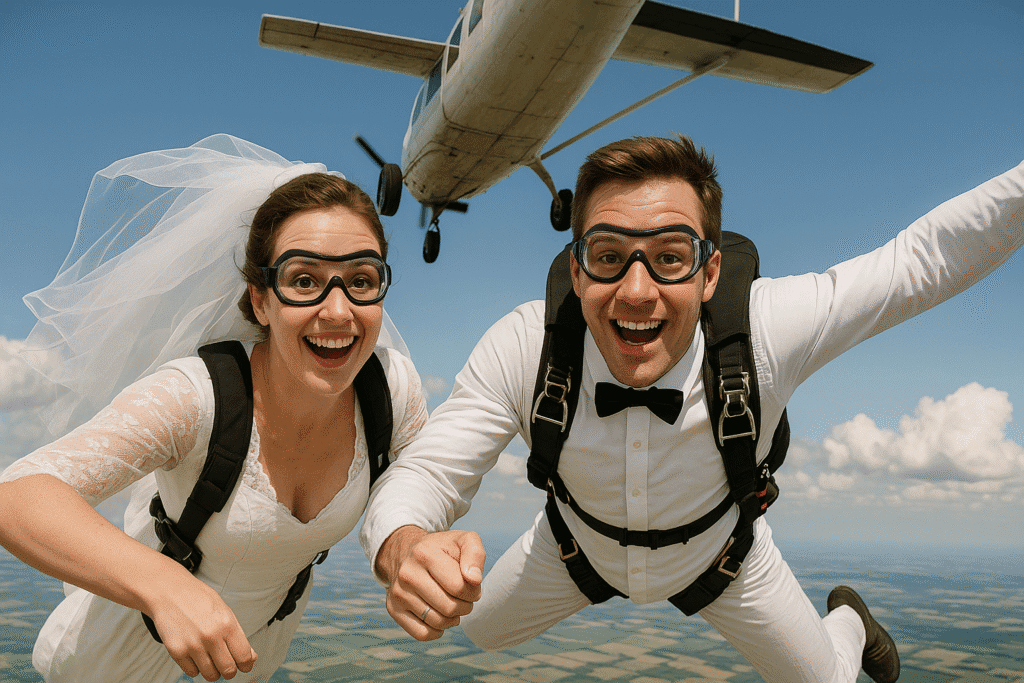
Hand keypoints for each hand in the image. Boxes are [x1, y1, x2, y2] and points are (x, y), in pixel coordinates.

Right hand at [144, 567, 257, 679]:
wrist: (169, 592)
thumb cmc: (198, 599)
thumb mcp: (225, 611)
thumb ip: (238, 635)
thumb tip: (250, 657)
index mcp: (227, 624)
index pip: (244, 656)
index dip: (247, 665)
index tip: (245, 666)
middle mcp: (211, 636)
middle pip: (228, 670)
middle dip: (230, 670)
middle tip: (227, 664)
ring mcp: (193, 645)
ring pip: (210, 675)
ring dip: (213, 671)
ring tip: (210, 658)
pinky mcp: (176, 652)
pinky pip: (192, 672)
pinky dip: (196, 667)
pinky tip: (196, 655)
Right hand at [377, 526, 485, 640]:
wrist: (407, 552)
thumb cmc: (442, 549)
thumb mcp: (463, 540)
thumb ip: (475, 554)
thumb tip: (474, 580)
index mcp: (425, 554)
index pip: (459, 587)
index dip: (473, 591)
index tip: (472, 585)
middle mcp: (407, 574)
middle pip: (449, 607)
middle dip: (465, 606)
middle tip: (464, 597)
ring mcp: (398, 593)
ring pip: (438, 622)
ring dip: (453, 619)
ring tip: (453, 604)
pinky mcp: (393, 609)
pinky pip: (422, 634)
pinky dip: (437, 631)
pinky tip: (440, 616)